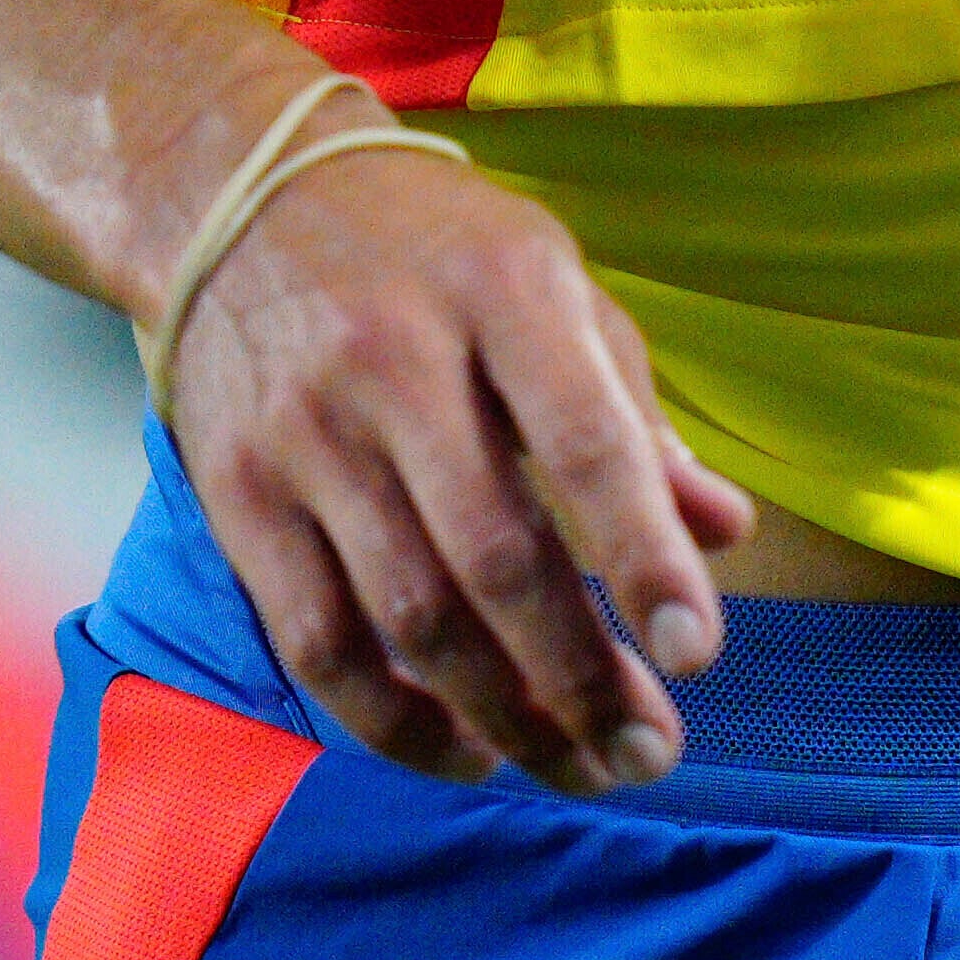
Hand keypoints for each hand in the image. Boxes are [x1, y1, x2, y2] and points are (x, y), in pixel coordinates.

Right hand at [165, 144, 757, 794]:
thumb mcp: (554, 287)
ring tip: (577, 765)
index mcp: (503, 289)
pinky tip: (466, 753)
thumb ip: (637, 415)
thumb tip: (725, 533)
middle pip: (495, 554)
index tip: (696, 657)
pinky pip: (316, 640)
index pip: (584, 441)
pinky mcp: (234, 492)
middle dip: (580, 676)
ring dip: (502, 717)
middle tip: (648, 754)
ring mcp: (303, 430)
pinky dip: (394, 720)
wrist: (234, 195)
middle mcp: (394, 358)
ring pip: (407, 616)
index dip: (645, 557)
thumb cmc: (433, 254)